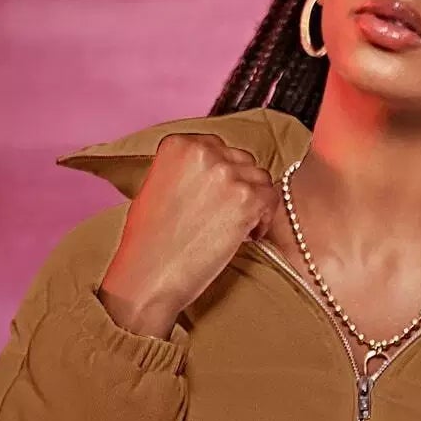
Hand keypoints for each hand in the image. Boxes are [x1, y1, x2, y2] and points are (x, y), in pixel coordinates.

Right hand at [97, 132, 280, 338]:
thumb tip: (211, 171)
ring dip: (254, 203)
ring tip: (238, 227)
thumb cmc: (148, 241)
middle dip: (240, 187)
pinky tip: (246, 236)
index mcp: (178, 144)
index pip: (217, 147)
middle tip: (229, 215)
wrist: (149, 276)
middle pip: (241, 160)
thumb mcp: (157, 187)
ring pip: (261, 179)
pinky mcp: (247, 199)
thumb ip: (184, 170)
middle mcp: (203, 150)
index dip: (222, 174)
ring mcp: (227, 173)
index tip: (218, 196)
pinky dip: (263, 220)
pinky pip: (272, 200)